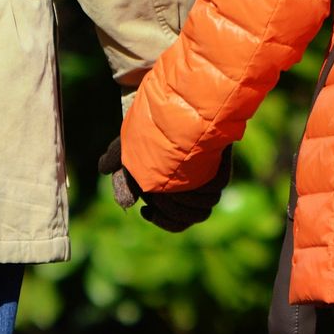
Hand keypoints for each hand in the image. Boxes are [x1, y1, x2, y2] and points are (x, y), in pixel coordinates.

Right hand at [98, 138, 231, 232]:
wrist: (173, 110)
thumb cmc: (150, 131)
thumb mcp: (129, 150)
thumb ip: (120, 169)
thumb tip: (112, 183)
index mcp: (179, 195)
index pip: (179, 223)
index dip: (165, 222)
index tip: (145, 210)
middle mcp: (197, 191)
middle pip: (193, 217)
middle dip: (171, 211)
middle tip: (154, 196)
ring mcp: (210, 182)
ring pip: (204, 206)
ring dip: (182, 201)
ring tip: (165, 189)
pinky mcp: (220, 170)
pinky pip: (214, 189)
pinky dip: (197, 188)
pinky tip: (180, 179)